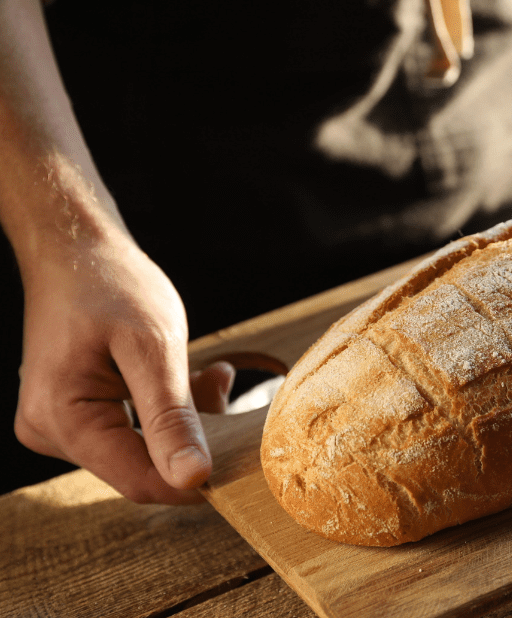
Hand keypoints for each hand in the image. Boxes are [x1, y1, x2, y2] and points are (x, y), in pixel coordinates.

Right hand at [13, 232, 234, 503]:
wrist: (76, 249)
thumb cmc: (110, 285)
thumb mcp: (153, 348)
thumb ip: (172, 418)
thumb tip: (193, 480)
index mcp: (62, 420)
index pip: (140, 481)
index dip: (195, 479)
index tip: (242, 456)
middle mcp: (51, 432)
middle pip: (142, 466)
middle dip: (194, 435)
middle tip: (223, 387)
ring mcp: (60, 425)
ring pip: (144, 448)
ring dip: (186, 417)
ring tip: (212, 375)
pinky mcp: (77, 414)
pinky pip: (133, 429)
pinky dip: (169, 407)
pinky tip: (194, 376)